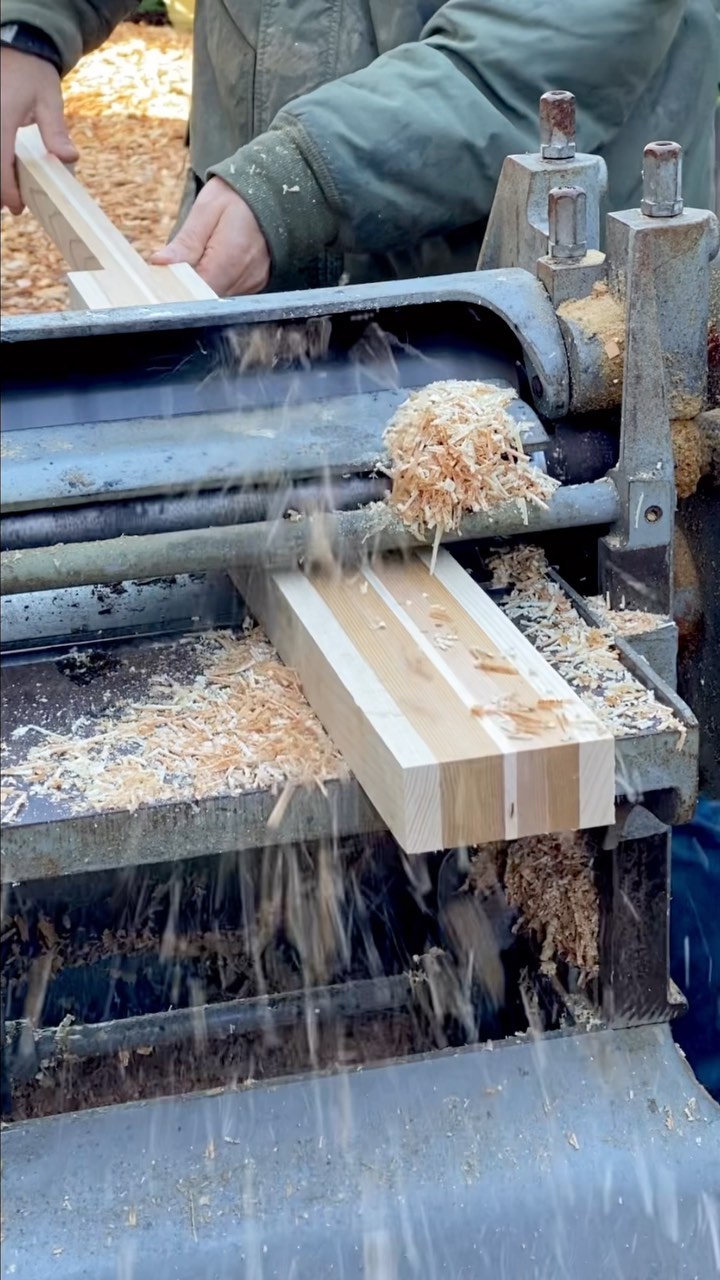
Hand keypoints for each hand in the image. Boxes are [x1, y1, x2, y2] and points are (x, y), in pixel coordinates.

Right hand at [1, 47, 77, 212]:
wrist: (15, 45)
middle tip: (11, 205)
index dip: (6, 190)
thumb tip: (69, 158)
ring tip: (6, 191)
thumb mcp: (49, 99)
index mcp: (0, 118)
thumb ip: (56, 131)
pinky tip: (5, 169)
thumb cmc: (33, 72)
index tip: (17, 207)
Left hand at [152, 177, 270, 295]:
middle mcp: (246, 278)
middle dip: (187, 285)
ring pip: (215, 296)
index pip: (196, 291)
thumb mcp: (207, 209)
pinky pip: (227, 291)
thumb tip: (161, 263)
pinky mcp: (254, 286)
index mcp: (232, 258)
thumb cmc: (239, 197)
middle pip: (205, 297)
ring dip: (201, 284)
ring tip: (199, 257)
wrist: (275, 195)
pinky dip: (215, 281)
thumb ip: (186, 241)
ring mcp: (252, 284)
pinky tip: (213, 262)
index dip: (176, 287)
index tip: (163, 274)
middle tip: (177, 263)